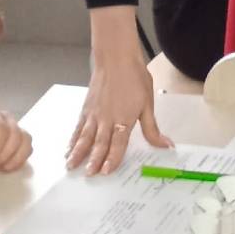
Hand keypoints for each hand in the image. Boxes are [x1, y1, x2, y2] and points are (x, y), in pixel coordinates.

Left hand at [0, 104, 33, 171]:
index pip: (1, 128)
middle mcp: (7, 118)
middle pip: (16, 134)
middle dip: (6, 154)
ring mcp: (15, 126)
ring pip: (26, 140)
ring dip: (18, 157)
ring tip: (4, 168)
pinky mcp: (19, 136)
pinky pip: (27, 146)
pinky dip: (22, 158)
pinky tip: (10, 166)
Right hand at [66, 7, 172, 174]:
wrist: (116, 58)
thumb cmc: (135, 78)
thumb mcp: (148, 104)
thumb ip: (152, 129)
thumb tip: (166, 146)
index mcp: (123, 119)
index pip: (118, 143)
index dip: (112, 158)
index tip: (106, 172)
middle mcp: (106, 119)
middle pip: (99, 144)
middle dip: (93, 161)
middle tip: (88, 175)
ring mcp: (94, 114)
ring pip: (85, 137)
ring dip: (78, 153)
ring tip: (71, 166)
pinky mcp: (86, 108)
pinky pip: (78, 127)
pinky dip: (73, 139)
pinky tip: (68, 148)